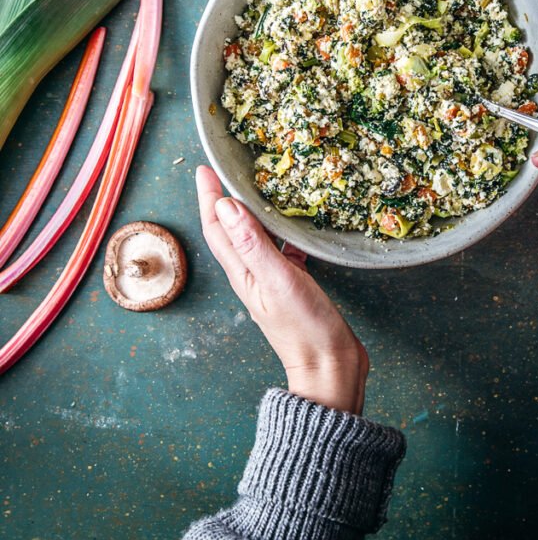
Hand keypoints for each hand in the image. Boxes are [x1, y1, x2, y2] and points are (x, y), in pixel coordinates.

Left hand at [196, 166, 368, 413]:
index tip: (205, 169)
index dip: (209, 197)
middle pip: (231, 231)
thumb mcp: (278, 280)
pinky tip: (298, 224)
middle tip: (226, 170)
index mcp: (243, 272)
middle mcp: (252, 274)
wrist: (330, 370)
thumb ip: (253, 243)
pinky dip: (284, 232)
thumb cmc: (304, 328)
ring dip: (253, 212)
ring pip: (256, 238)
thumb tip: (226, 206)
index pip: (217, 228)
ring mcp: (272, 281)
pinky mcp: (293, 285)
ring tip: (260, 188)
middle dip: (225, 199)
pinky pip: (282, 250)